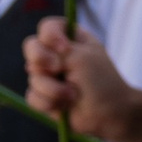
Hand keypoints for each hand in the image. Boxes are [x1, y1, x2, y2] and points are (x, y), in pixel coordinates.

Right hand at [26, 20, 141, 141]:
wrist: (110, 114)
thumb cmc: (102, 82)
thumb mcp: (82, 58)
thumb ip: (54, 53)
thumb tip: (30, 65)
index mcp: (73, 40)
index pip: (48, 26)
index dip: (50, 35)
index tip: (62, 48)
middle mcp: (59, 55)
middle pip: (31, 47)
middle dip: (41, 59)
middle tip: (57, 69)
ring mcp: (50, 76)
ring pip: (32, 76)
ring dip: (53, 88)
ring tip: (73, 95)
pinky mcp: (45, 96)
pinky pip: (32, 96)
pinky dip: (48, 102)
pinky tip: (65, 106)